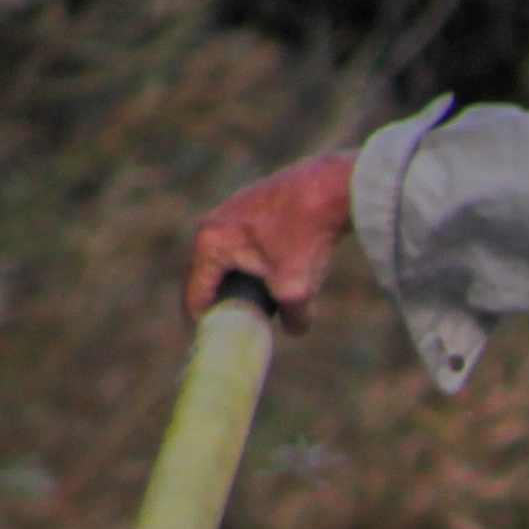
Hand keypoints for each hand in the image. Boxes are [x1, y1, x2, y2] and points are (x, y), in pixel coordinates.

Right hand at [185, 148, 357, 328]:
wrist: (333, 188)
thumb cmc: (307, 237)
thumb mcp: (297, 290)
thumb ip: (292, 319)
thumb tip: (294, 328)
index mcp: (209, 245)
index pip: (194, 298)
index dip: (210, 325)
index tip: (229, 340)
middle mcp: (211, 224)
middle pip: (208, 278)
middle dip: (228, 302)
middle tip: (251, 322)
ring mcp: (229, 210)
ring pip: (227, 258)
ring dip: (243, 279)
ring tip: (269, 296)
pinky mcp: (250, 202)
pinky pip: (243, 241)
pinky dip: (256, 258)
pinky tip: (279, 267)